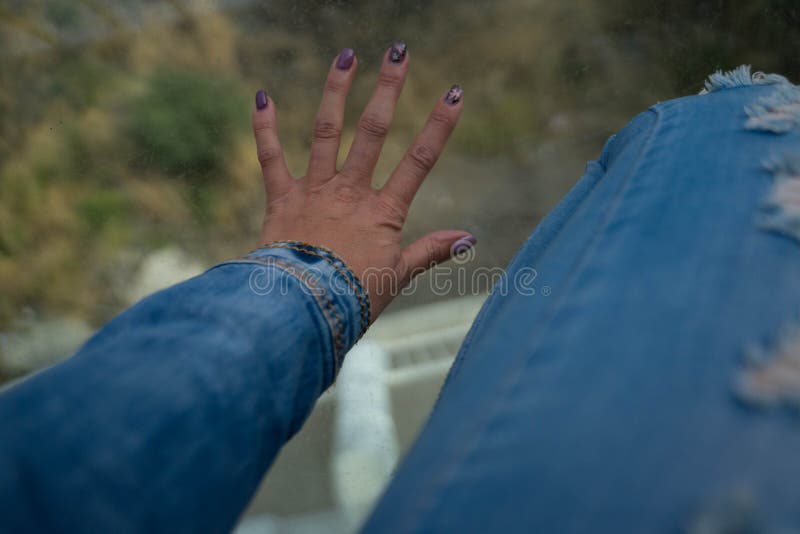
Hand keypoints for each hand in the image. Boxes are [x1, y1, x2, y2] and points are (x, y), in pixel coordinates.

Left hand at [251, 43, 473, 320]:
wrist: (302, 309)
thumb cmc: (353, 298)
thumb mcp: (398, 276)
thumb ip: (431, 251)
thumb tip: (470, 238)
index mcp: (382, 212)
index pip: (419, 161)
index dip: (439, 126)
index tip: (454, 93)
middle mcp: (349, 192)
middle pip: (373, 132)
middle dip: (388, 89)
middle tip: (398, 51)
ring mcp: (314, 191)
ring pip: (327, 132)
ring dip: (336, 91)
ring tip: (345, 56)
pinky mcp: (281, 199)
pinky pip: (271, 157)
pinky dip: (265, 127)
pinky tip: (262, 96)